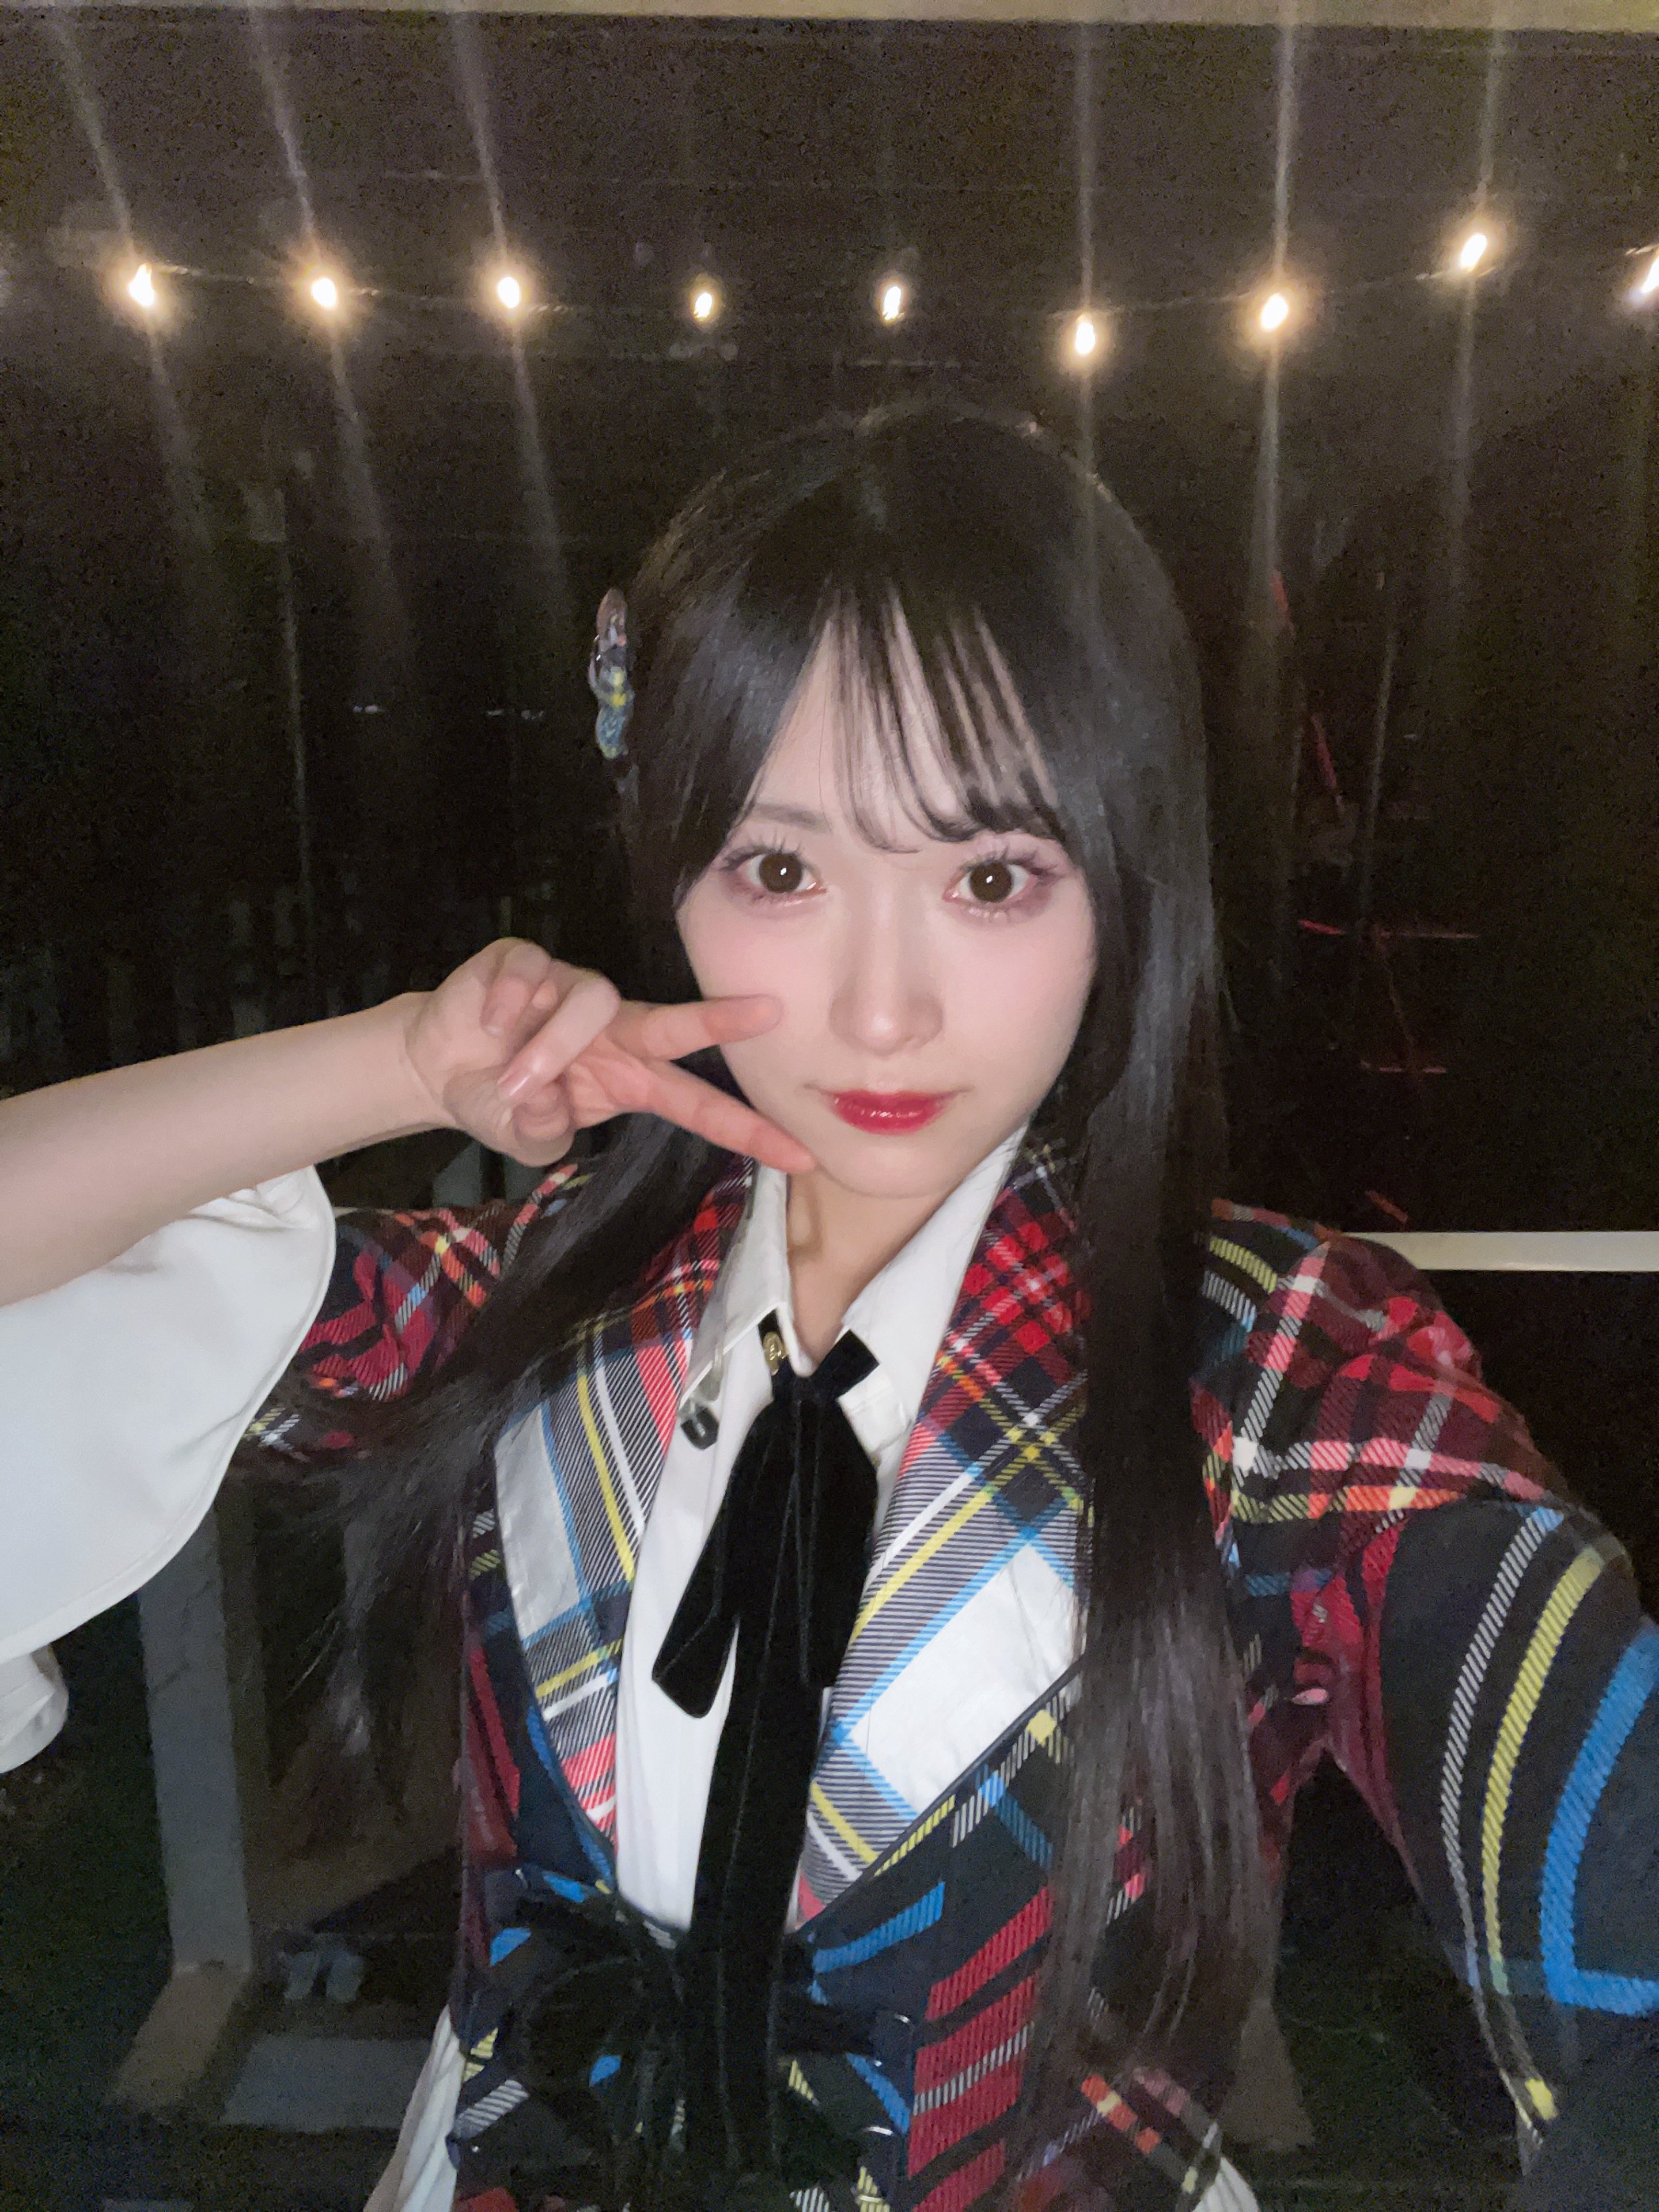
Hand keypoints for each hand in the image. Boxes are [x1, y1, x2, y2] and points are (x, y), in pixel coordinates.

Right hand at [399, 939, 814, 1172]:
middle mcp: (614, 1030)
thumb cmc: (498, 1099)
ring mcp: (572, 991)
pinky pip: (532, 976)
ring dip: (551, 1047)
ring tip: (513, 1077)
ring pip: (591, 1005)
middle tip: (768, 1011)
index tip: (802, 1155)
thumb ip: (544, 1130)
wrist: (435, 1066)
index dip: (747, 1130)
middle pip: (675, 1026)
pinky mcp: (528, 964)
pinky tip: (489, 1025)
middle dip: (720, 1019)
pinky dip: (508, 1007)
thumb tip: (550, 1102)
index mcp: (630, 1078)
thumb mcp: (526, 1136)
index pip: (698, 1105)